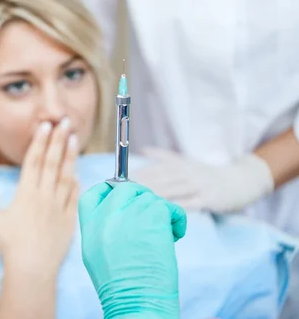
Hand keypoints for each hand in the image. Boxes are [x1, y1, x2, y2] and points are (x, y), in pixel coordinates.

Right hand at [0, 118, 78, 276]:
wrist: (32, 268)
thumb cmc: (9, 244)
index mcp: (26, 193)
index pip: (33, 161)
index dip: (39, 142)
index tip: (45, 126)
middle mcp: (44, 196)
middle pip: (52, 162)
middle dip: (58, 140)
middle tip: (64, 122)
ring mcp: (59, 207)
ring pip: (66, 175)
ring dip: (70, 156)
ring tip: (74, 138)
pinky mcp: (69, 219)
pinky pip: (75, 196)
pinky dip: (76, 182)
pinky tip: (77, 172)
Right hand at [78, 182, 186, 318]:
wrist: (135, 304)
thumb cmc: (121, 288)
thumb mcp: (96, 255)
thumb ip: (104, 229)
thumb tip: (123, 212)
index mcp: (89, 227)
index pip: (94, 194)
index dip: (109, 189)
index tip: (121, 194)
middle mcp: (106, 216)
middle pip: (123, 189)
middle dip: (140, 196)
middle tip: (152, 214)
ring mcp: (128, 215)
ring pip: (149, 199)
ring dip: (160, 214)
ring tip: (162, 236)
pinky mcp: (152, 218)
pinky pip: (168, 207)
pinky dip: (176, 219)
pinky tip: (174, 236)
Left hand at [132, 148, 273, 212]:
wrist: (240, 181)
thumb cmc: (207, 174)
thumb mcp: (186, 161)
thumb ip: (164, 157)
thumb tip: (143, 150)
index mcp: (179, 164)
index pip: (154, 168)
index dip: (138, 174)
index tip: (121, 180)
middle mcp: (187, 172)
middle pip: (161, 178)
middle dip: (142, 185)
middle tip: (124, 192)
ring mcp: (198, 185)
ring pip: (173, 189)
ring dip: (155, 194)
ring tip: (138, 201)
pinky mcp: (208, 199)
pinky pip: (190, 203)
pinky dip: (176, 207)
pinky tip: (164, 211)